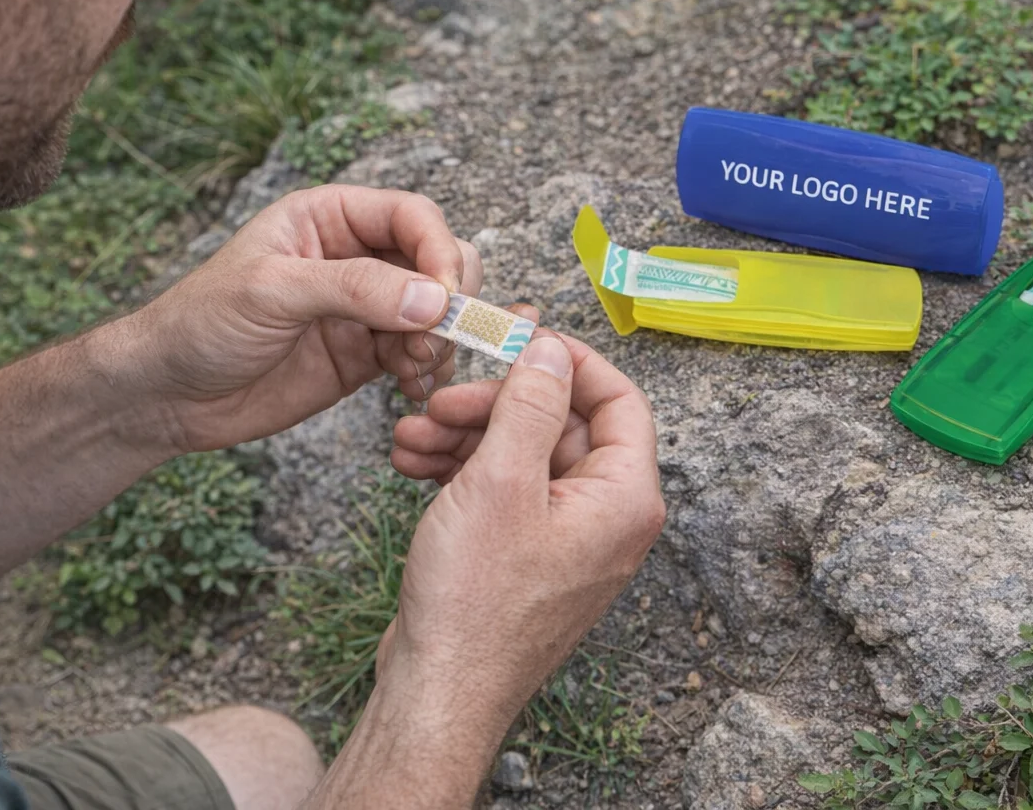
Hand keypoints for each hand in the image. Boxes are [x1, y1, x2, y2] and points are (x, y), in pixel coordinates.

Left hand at [121, 185, 481, 453]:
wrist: (167, 394)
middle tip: (430, 342)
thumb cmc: (201, 323)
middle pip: (438, 260)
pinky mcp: (363, 356)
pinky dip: (429, 370)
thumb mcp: (272, 292)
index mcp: (329, 216)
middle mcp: (354, 256)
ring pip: (437, 312)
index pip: (412, 216)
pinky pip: (419, 354)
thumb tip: (432, 299)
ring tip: (413, 371)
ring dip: (441, 341)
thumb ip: (353, 289)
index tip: (446, 298)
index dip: (440, 252)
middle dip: (449, 299)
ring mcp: (362, 308)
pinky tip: (409, 389)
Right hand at [375, 331, 664, 739]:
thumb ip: (531, 406)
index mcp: (623, 498)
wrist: (438, 691)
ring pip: (522, 456)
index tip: (519, 340)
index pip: (620, 401)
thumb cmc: (476, 603)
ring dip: (465, 436)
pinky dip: (462, 471)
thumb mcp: (501, 481)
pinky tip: (413, 465)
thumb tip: (552, 352)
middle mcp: (605, 518)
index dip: (570, 362)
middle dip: (494, 405)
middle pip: (560, 425)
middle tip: (441, 401)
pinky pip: (503, 491)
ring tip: (409, 436)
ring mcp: (564, 539)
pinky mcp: (524, 556)